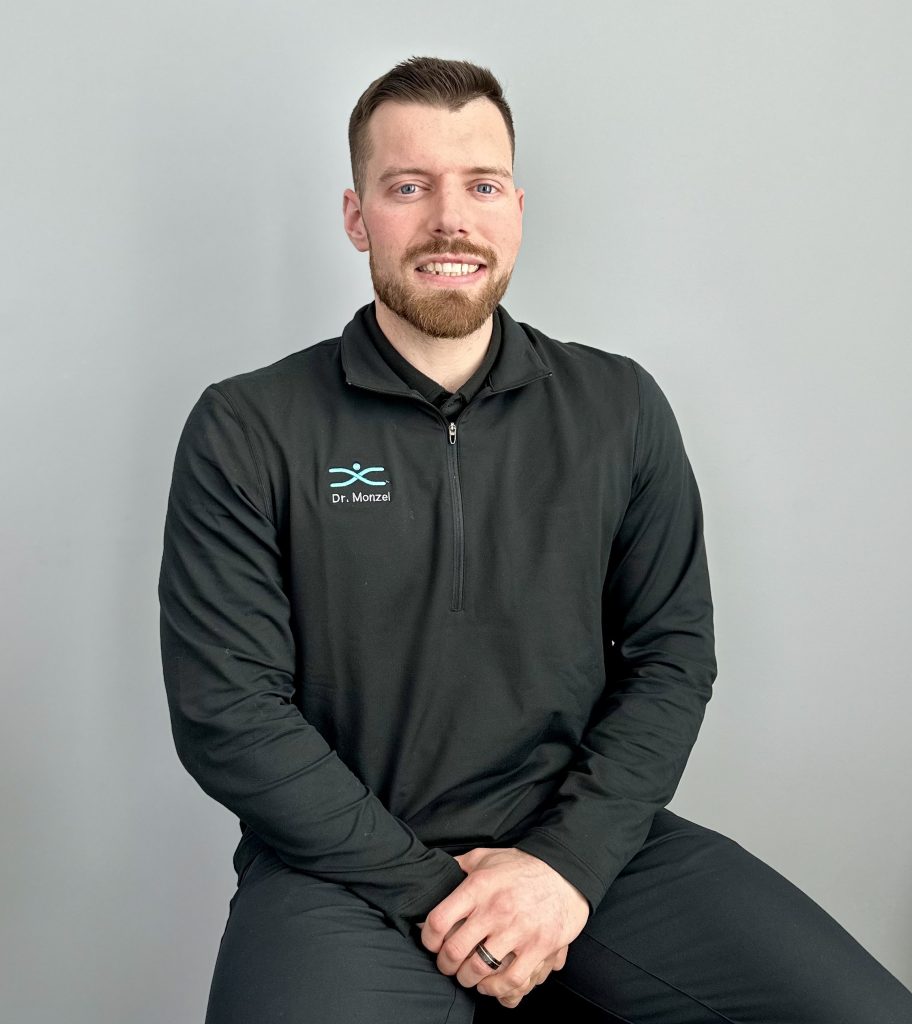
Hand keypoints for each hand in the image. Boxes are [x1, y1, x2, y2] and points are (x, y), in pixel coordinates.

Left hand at [419, 848, 588, 1005]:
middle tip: (448, 964)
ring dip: (467, 978)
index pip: (439, 921)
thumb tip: (436, 875)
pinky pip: (511, 980)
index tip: (432, 943)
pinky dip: (495, 989)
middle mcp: (495, 909)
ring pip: (479, 969)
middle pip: (455, 950)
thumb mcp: (486, 856)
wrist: (566, 873)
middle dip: (446, 964)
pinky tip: (490, 984)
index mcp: (479, 887)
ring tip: (467, 975)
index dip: (428, 939)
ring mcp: (518, 930)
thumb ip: (459, 865)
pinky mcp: (539, 946)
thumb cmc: (523, 866)